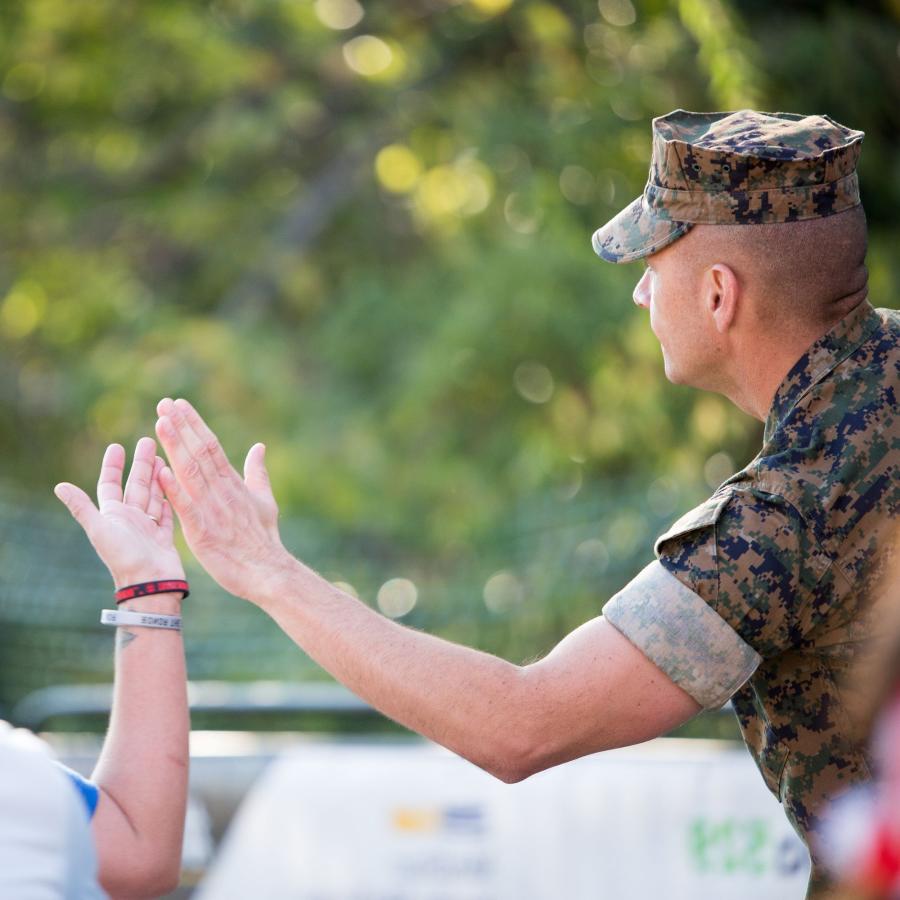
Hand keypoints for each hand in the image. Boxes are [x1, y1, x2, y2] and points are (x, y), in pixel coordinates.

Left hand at [54, 438, 185, 588]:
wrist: (150, 584)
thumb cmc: (124, 557)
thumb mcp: (99, 529)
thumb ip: (82, 507)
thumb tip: (59, 486)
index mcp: (112, 516)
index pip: (110, 485)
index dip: (112, 466)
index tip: (117, 446)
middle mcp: (129, 520)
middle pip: (135, 486)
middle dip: (141, 464)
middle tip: (148, 441)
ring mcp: (148, 528)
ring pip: (153, 496)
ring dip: (156, 477)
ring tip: (164, 457)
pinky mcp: (164, 537)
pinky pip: (167, 513)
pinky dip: (170, 498)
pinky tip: (174, 485)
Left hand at [153, 398, 288, 601]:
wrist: (268, 571)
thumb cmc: (264, 538)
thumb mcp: (264, 499)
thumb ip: (257, 472)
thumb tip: (259, 446)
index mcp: (233, 483)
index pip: (211, 446)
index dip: (194, 424)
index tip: (178, 404)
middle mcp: (222, 491)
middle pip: (199, 452)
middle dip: (181, 427)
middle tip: (164, 403)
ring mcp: (212, 510)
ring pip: (191, 472)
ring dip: (175, 447)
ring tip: (161, 423)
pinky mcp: (202, 532)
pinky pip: (186, 507)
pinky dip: (173, 490)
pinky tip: (160, 472)